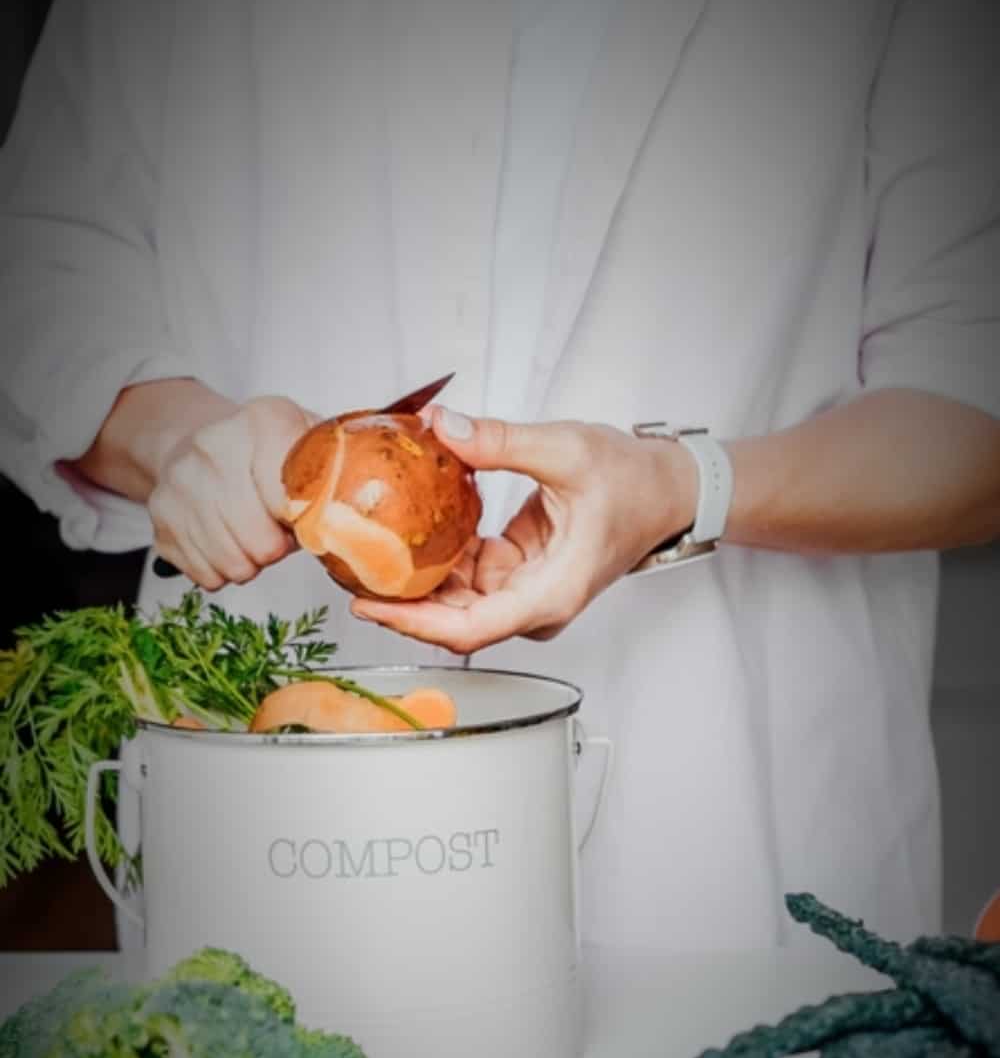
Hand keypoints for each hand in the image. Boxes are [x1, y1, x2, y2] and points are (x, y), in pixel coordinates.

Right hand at [148, 395, 317, 589]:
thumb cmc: (266, 452)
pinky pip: (206, 575)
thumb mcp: (308, 443)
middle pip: (261, 542)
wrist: (198, 440)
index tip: (301, 515)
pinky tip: (224, 539)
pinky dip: (222, 569)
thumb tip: (354, 521)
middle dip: (277, 548)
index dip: (302, 523)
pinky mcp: (160, 516)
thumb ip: (336, 473)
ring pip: (233, 565)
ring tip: (251, 534)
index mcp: (265, 420)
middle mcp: (213, 445)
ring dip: (251, 562)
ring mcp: (180, 481)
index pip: (291, 501)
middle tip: (276, 531)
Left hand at [350, 407, 697, 652]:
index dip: (411, 622)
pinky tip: (404, 530)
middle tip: (346, 566)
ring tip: (363, 547)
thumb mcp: (566, 450)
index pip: (467, 629)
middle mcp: (534, 605)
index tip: (366, 603)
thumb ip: (499, 442)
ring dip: (414, 577)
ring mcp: (526, 592)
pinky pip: (467, 574)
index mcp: (548, 594)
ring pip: (456, 599)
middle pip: (453, 620)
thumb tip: (441, 428)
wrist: (669, 489)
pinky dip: (437, 556)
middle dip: (400, 600)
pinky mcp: (519, 573)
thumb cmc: (633, 481)